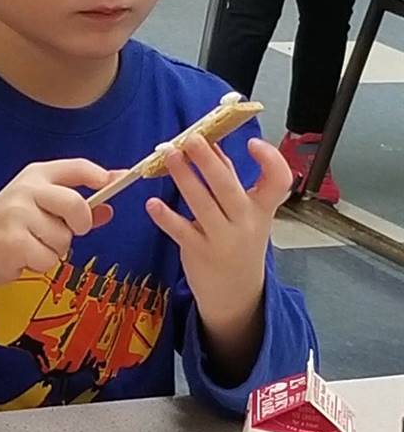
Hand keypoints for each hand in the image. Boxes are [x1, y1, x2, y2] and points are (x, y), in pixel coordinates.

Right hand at [0, 159, 113, 304]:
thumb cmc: (10, 225)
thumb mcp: (39, 207)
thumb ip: (73, 207)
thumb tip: (109, 210)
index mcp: (35, 175)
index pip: (76, 167)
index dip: (101, 175)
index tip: (116, 182)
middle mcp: (27, 189)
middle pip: (76, 205)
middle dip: (81, 223)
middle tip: (71, 231)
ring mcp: (18, 214)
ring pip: (63, 239)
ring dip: (54, 250)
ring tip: (32, 246)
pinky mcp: (14, 241)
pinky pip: (48, 258)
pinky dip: (40, 263)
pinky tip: (22, 257)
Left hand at [146, 134, 292, 378]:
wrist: (236, 293)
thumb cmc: (238, 241)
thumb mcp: (245, 213)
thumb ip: (229, 181)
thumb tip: (211, 145)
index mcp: (262, 208)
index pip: (278, 181)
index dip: (270, 160)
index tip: (252, 142)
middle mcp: (245, 223)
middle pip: (228, 188)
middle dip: (209, 161)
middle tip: (191, 138)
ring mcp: (223, 239)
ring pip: (202, 204)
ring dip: (184, 178)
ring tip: (169, 156)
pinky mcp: (199, 253)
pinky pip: (181, 231)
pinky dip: (166, 217)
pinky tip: (152, 203)